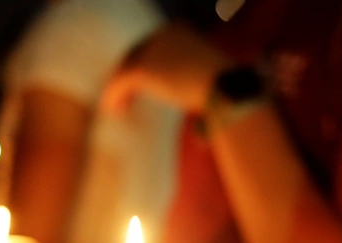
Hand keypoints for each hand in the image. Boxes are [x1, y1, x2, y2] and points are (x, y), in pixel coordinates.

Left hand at [101, 22, 233, 115]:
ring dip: (119, 89)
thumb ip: (194, 79)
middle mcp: (162, 34)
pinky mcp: (142, 68)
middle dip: (128, 76)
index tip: (142, 84)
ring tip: (119, 108)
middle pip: (135, 54)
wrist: (227, 91)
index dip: (144, 63)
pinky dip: (112, 96)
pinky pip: (119, 82)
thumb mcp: (212, 78)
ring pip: (125, 68)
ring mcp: (152, 49)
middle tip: (126, 97)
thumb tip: (193, 102)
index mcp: (180, 31)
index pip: (153, 46)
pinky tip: (113, 110)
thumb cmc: (229, 92)